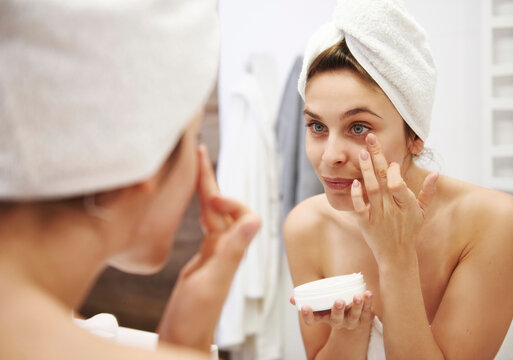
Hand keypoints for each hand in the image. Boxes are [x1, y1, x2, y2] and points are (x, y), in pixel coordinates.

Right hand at [158, 144, 260, 350]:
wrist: (184, 335)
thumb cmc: (196, 315)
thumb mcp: (213, 281)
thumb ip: (232, 251)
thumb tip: (255, 218)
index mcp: (230, 250)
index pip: (241, 213)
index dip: (228, 198)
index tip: (210, 196)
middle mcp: (225, 248)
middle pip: (222, 206)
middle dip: (211, 179)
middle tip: (199, 152)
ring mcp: (214, 252)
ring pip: (213, 213)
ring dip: (205, 189)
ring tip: (194, 167)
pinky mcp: (203, 259)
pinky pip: (205, 225)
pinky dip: (199, 208)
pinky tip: (195, 201)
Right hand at [291, 292, 373, 330]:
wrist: (352, 318)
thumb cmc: (331, 307)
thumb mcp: (319, 305)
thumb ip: (307, 299)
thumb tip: (292, 297)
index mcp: (324, 318)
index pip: (313, 321)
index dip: (308, 315)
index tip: (304, 307)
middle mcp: (337, 322)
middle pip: (336, 319)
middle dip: (337, 310)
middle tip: (338, 301)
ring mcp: (351, 321)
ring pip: (354, 316)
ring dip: (356, 306)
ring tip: (357, 296)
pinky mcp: (363, 317)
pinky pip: (366, 310)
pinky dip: (368, 302)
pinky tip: (368, 293)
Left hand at [350, 134, 437, 262]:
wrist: (396, 255)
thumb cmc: (409, 230)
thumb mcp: (421, 212)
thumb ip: (427, 192)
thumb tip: (435, 173)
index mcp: (407, 205)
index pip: (399, 185)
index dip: (394, 172)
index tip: (392, 162)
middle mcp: (392, 209)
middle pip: (383, 180)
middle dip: (377, 157)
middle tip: (370, 139)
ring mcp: (378, 216)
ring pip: (371, 190)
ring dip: (366, 170)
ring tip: (362, 153)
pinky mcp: (365, 222)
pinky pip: (360, 207)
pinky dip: (357, 195)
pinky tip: (354, 182)